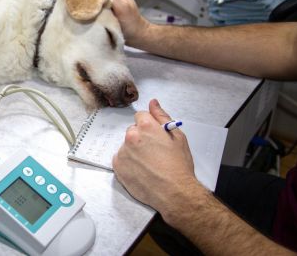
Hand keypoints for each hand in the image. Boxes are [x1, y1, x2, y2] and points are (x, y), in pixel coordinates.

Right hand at [87, 0, 149, 43]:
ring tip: (88, 12)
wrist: (136, 36)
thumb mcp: (122, 7)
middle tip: (85, 6)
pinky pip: (94, 7)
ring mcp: (107, 2)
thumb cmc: (132, 22)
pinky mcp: (104, 12)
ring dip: (89, 5)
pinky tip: (90, 17)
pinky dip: (90, 11)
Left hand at [113, 99, 205, 220]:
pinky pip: (120, 159)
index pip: (140, 117)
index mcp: (146, 127)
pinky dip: (128, 163)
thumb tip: (153, 103)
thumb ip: (162, 117)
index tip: (154, 136)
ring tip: (149, 164)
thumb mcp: (177, 137)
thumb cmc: (178, 166)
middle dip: (141, 138)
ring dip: (134, 151)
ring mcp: (122, 152)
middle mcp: (131, 137)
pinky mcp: (118, 166)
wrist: (174, 192)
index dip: (149, 126)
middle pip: (132, 131)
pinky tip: (141, 170)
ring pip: (126, 146)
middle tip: (154, 152)